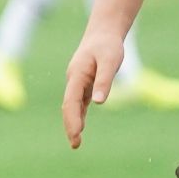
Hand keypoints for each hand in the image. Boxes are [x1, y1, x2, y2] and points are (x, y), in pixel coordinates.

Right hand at [62, 25, 125, 147]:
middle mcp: (74, 81)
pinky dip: (78, 115)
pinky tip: (80, 127)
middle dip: (70, 126)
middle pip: (68, 107)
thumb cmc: (108, 45)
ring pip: (72, 106)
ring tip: (76, 142)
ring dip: (73, 123)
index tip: (76, 134)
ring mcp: (78, 83)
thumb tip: (99, 102)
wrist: (103, 33)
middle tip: (75, 144)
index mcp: (77, 76)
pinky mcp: (84, 84)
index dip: (72, 119)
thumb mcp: (110, 61)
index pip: (71, 101)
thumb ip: (104, 81)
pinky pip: (79, 103)